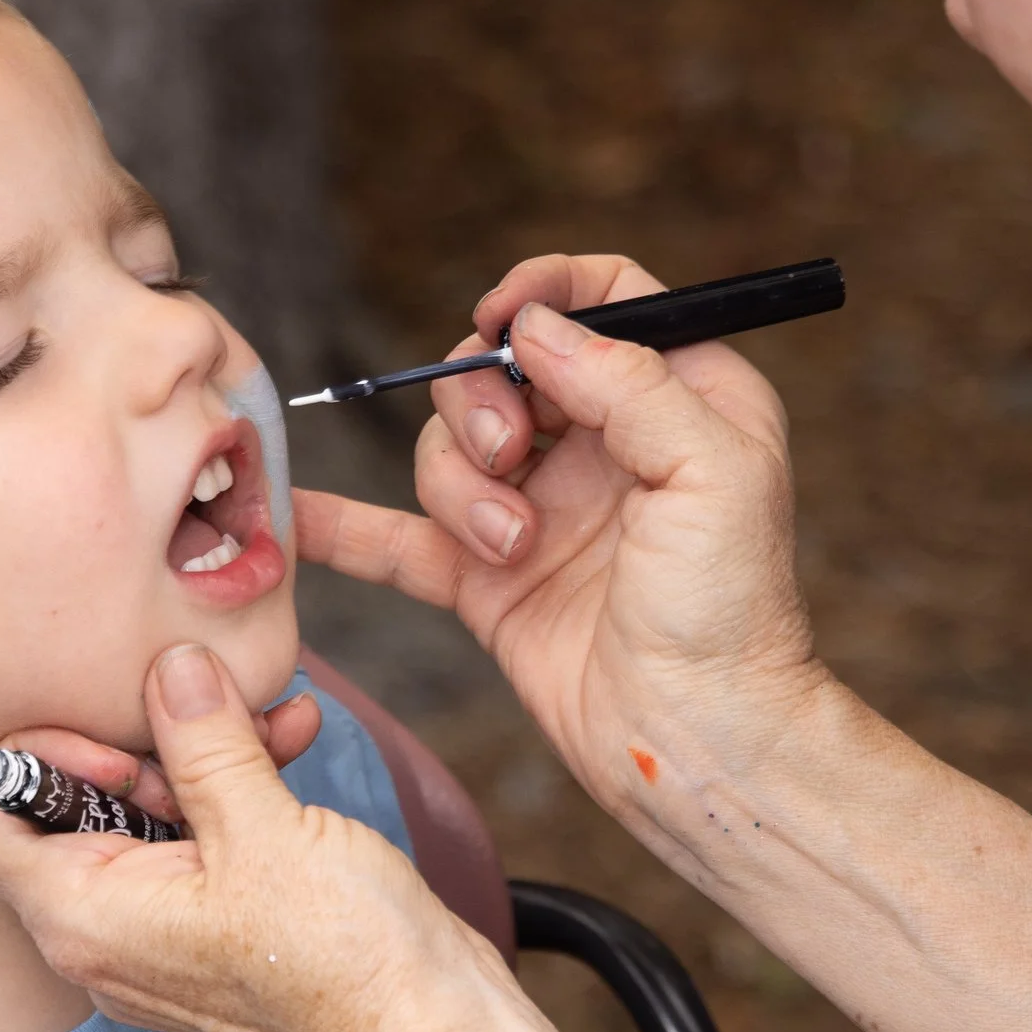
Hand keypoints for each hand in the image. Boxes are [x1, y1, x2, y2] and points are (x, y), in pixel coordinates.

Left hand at [0, 640, 568, 1031]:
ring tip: (273, 719)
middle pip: (62, 804)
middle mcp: (99, 934)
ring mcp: (156, 937)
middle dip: (137, 740)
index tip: (119, 732)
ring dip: (201, 755)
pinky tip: (293, 742)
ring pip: (140, 815)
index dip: (33, 748)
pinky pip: (195, 844)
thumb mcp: (263, 827)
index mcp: (77, 916)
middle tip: (207, 716)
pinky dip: (233, 792)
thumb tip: (166, 665)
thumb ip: (200, 737)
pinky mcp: (213, 931)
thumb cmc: (345, 964)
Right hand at [293, 254, 827, 833]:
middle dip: (484, 402)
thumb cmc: (733, 611)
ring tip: (511, 548)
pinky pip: (400, 540)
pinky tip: (298, 513)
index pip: (604, 299)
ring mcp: (538, 512)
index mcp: (678, 400)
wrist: (695, 739)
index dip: (544, 293)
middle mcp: (602, 447)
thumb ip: (630, 383)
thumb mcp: (713, 470)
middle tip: (510, 458)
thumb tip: (534, 328)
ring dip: (461, 489)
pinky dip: (347, 525)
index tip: (502, 320)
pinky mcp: (488, 581)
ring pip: (449, 449)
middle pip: (502, 369)